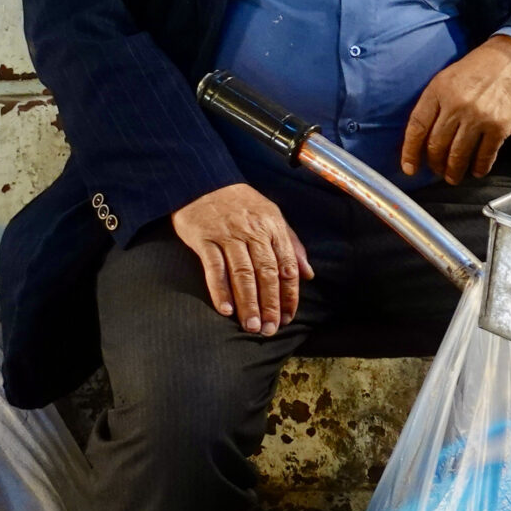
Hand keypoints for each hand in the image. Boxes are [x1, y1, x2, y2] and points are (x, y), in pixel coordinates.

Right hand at [170, 184, 312, 335]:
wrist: (203, 180)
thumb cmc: (241, 203)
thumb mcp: (272, 216)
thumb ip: (291, 245)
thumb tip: (308, 274)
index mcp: (273, 227)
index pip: (286, 267)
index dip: (289, 295)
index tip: (289, 317)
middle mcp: (253, 232)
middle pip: (266, 274)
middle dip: (270, 304)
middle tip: (271, 329)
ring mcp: (228, 235)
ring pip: (242, 274)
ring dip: (248, 303)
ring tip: (252, 326)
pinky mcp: (204, 238)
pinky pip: (214, 268)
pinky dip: (220, 290)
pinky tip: (226, 310)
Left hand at [402, 34, 510, 183]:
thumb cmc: (479, 69)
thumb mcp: (448, 77)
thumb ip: (435, 103)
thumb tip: (423, 136)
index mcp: (438, 90)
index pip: (417, 126)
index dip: (410, 151)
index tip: (409, 168)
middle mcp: (456, 104)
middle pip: (437, 144)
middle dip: (434, 163)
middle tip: (436, 170)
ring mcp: (479, 117)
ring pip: (458, 154)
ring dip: (454, 171)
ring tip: (453, 177)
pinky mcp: (500, 126)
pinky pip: (485, 155)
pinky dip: (479, 167)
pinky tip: (477, 170)